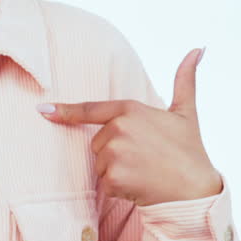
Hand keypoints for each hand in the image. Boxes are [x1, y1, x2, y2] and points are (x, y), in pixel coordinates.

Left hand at [38, 47, 221, 206]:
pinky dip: (118, 190)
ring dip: (117, 173)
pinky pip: (103, 185)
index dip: (64, 111)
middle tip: (145, 160)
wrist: (196, 191)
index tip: (42, 110)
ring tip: (144, 173)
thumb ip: (185, 79)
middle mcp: (118, 127)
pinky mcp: (113, 176)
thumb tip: (198, 49)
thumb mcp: (186, 112)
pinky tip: (139, 187)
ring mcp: (114, 152)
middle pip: (97, 144)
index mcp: (130, 109)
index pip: (90, 109)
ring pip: (99, 166)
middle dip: (115, 154)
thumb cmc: (190, 151)